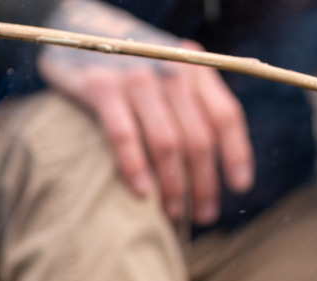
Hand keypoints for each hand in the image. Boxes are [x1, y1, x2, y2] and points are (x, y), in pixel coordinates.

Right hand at [38, 0, 253, 223]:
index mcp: (195, 70)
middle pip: (198, 139)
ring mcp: (135, 78)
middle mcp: (170, 71)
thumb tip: (219, 168)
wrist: (77, 29)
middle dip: (204, 184)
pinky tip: (142, 193)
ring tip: (173, 212)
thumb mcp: (172, 75)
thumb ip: (196, 107)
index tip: (239, 187)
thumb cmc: (134, 70)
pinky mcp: (100, 87)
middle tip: (202, 215)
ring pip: (167, 143)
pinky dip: (135, 167)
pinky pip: (124, 135)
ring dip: (173, 185)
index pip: (225, 117)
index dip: (237, 154)